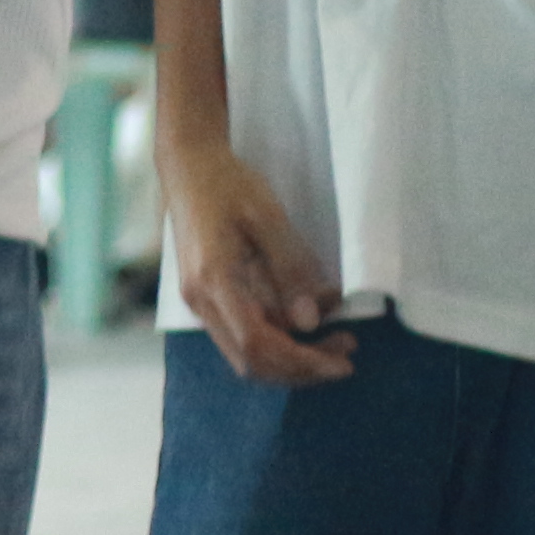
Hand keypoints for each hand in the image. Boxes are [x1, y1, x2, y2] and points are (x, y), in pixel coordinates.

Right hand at [163, 132, 352, 384]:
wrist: (188, 167)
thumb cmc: (229, 185)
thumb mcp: (269, 219)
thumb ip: (291, 269)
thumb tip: (311, 321)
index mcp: (214, 282)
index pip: (259, 345)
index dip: (304, 362)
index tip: (344, 361)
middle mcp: (201, 301)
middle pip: (251, 361)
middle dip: (302, 367)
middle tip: (346, 351)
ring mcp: (199, 302)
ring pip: (245, 354)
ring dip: (291, 358)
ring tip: (332, 340)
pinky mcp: (205, 296)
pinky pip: (241, 337)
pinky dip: (276, 343)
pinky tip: (301, 325)